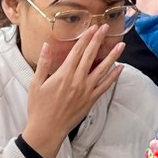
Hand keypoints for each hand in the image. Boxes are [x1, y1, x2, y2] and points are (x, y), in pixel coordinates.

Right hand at [21, 25, 124, 157]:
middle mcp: (78, 80)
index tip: (93, 28)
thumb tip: (46, 45)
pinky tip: (120, 68)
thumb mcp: (36, 83)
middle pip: (90, 56)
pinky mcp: (91, 100)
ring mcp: (86, 90)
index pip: (77, 51)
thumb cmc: (39, 107)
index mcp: (64, 74)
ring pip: (102, 69)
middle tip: (106, 27)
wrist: (47, 129)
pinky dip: (113, 76)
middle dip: (99, 40)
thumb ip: (43, 63)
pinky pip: (105, 86)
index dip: (86, 38)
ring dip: (112, 56)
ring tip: (121, 45)